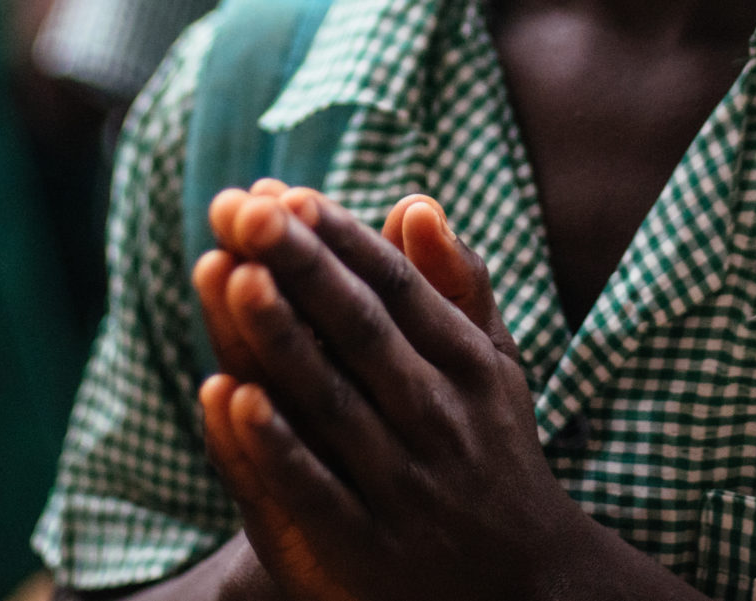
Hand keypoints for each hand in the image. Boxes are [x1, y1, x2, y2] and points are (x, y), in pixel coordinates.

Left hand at [191, 185, 588, 600]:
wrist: (525, 587)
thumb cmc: (492, 451)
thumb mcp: (493, 366)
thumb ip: (457, 285)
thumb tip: (415, 203)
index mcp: (470, 366)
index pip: (398, 288)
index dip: (343, 240)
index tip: (288, 194)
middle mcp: (441, 418)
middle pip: (361, 331)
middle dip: (302, 266)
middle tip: (243, 210)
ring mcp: (405, 484)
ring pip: (333, 401)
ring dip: (282, 338)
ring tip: (233, 275)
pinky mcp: (367, 546)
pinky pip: (314, 488)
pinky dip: (275, 443)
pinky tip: (229, 395)